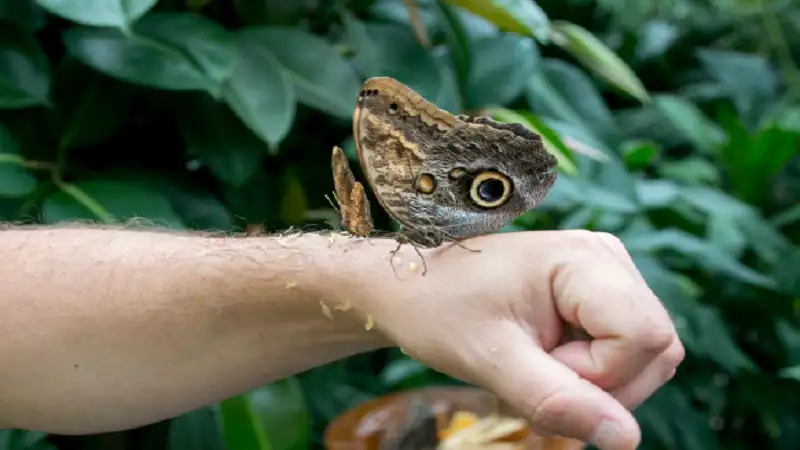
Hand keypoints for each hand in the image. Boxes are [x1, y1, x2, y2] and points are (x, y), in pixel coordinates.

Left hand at [347, 230, 683, 449]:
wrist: (414, 289)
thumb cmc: (441, 312)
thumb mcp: (493, 361)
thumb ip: (558, 399)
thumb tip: (627, 439)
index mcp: (583, 260)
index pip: (643, 336)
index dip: (599, 374)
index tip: (537, 363)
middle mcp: (606, 258)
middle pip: (654, 348)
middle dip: (600, 383)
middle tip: (533, 374)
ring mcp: (607, 272)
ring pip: (647, 354)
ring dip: (596, 381)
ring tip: (535, 368)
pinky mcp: (599, 291)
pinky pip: (626, 348)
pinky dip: (592, 371)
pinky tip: (546, 360)